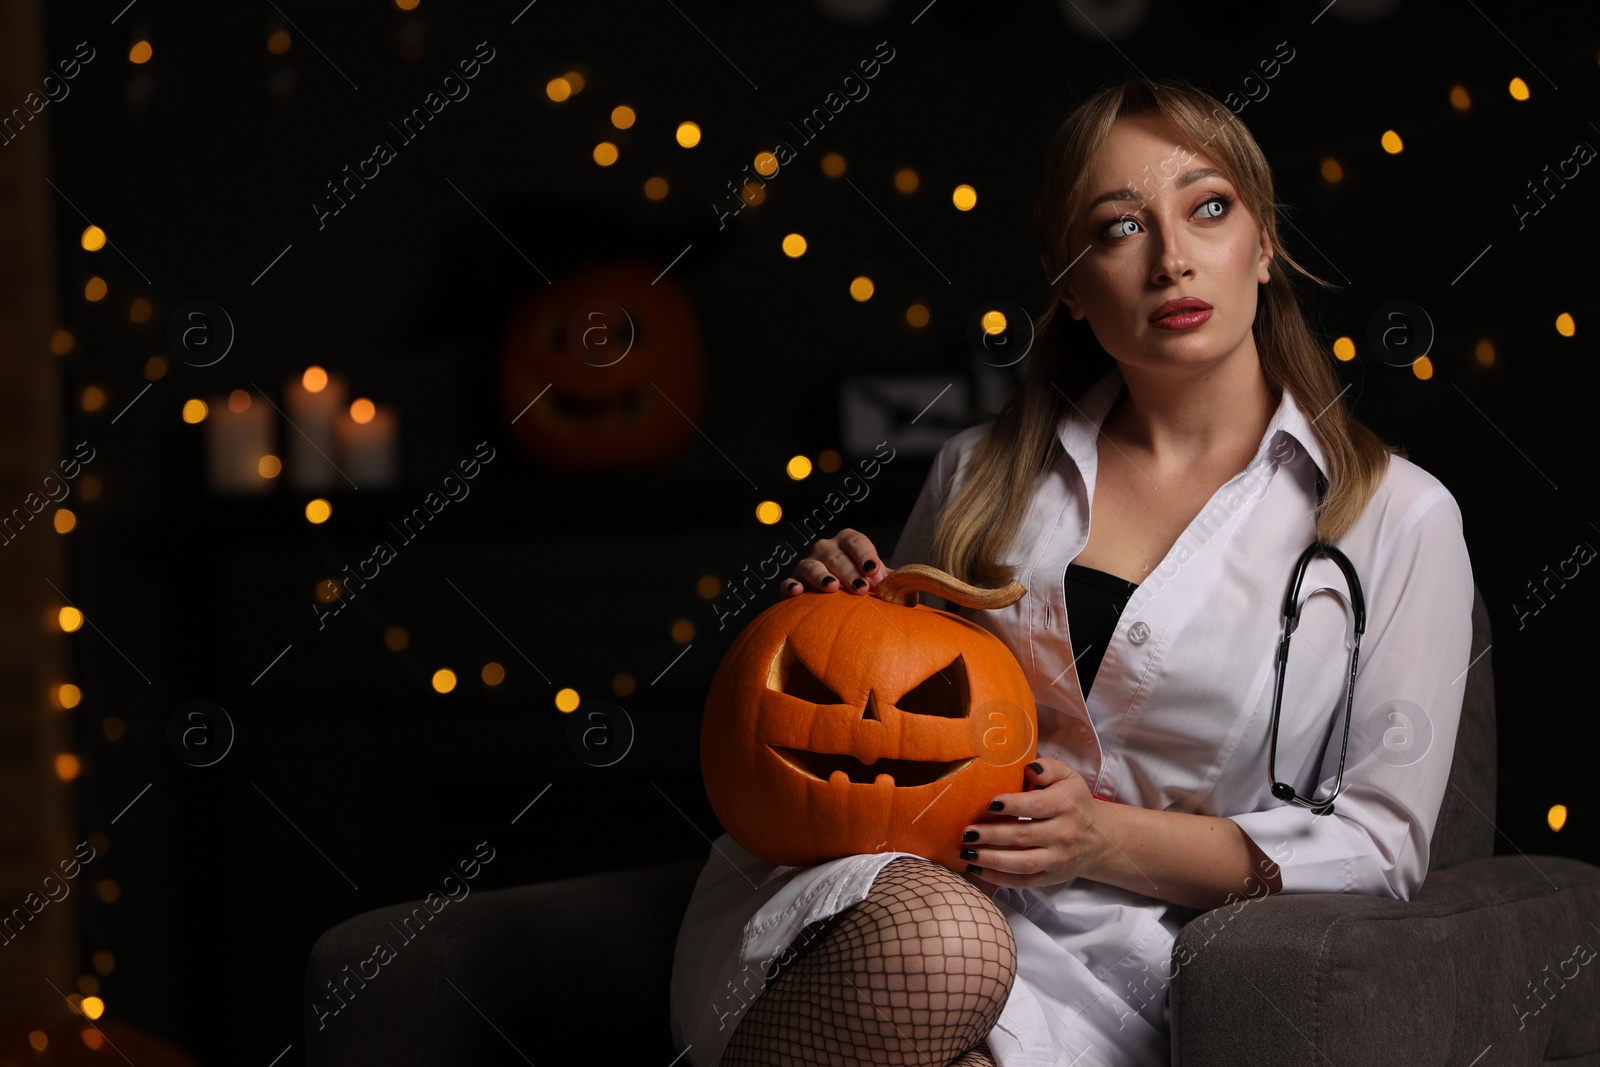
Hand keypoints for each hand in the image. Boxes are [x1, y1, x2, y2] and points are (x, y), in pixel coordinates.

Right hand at [783, 528, 891, 597]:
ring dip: (821, 575)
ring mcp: (808, 565)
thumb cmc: (866, 590)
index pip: (856, 541)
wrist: (842, 606)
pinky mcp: (794, 585)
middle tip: (861, 589)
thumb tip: (912, 585)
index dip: (865, 554)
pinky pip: (787, 583)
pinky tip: (797, 592)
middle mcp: (826, 550)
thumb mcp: (881, 582)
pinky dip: (790, 586)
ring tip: (832, 588)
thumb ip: (894, 581)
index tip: (874, 570)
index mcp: (848, 544)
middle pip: (835, 555)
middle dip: (848, 571)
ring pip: (810, 565)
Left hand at [957, 758, 1104, 888]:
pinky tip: (976, 868)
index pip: (1036, 806)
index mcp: (1065, 805)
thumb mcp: (1069, 777)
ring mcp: (1056, 859)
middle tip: (966, 832)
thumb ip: (1048, 768)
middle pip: (1023, 836)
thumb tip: (1028, 768)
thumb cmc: (1075, 802)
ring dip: (991, 859)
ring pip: (1022, 863)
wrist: (1100, 839)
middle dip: (992, 835)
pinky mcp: (1050, 877)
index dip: (1012, 805)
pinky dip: (998, 878)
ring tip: (966, 852)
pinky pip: (1023, 881)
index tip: (989, 803)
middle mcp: (1062, 834)